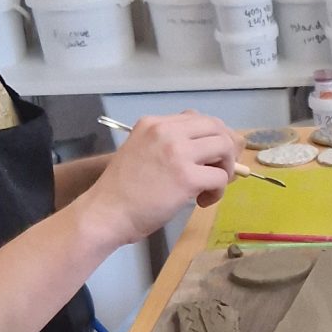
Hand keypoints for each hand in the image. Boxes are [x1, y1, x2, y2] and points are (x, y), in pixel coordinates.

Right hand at [82, 113, 240, 246]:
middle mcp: (166, 131)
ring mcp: (177, 152)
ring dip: (225, 169)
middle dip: (225, 149)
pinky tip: (201, 201)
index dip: (211, 137)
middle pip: (216, 127)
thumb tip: (208, 151)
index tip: (211, 157)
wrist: (105, 213)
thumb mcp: (141, 151)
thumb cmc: (122, 191)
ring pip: (224, 147)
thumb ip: (168, 145)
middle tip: (219, 172)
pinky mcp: (187, 177)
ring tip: (210, 187)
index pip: (196, 118)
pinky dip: (218, 192)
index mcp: (153, 123)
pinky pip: (220, 177)